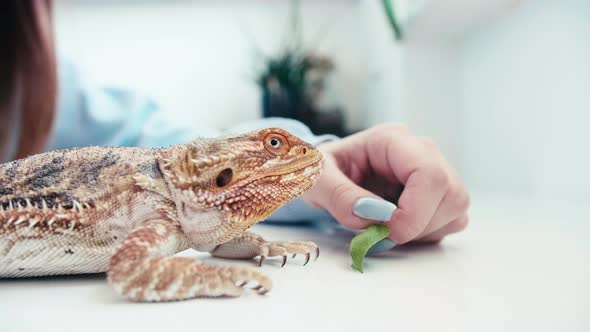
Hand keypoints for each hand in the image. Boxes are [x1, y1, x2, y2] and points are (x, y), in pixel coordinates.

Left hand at [303, 123, 469, 244]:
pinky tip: (399, 227)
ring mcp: (434, 171)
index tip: (387, 231)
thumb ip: (338, 196)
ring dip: (422, 230)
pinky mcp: (438, 194)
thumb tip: (372, 214)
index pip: (428, 172)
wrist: (326, 175)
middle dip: (417, 224)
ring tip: (385, 227)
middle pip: (450, 192)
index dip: (415, 211)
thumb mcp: (315, 179)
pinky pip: (452, 220)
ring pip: (456, 207)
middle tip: (380, 233)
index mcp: (391, 139)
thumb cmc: (320, 170)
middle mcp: (420, 151)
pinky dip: (427, 234)